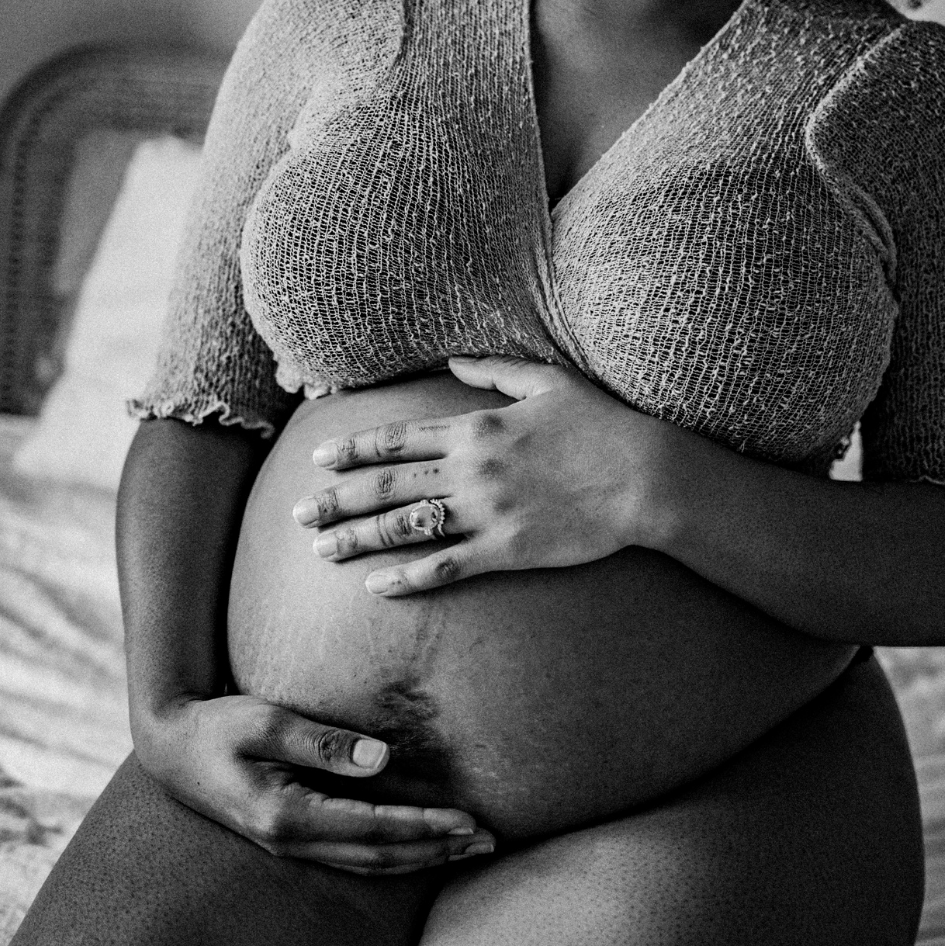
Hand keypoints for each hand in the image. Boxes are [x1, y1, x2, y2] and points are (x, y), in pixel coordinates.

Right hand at [135, 693, 494, 873]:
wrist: (172, 748)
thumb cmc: (218, 726)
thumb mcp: (266, 721)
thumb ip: (322, 743)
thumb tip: (382, 760)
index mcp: (287, 815)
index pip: (372, 828)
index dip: (423, 827)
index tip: (467, 821)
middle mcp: (291, 841)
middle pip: (379, 856)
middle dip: (437, 850)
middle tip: (487, 842)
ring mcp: (291, 847)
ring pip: (370, 864)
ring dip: (422, 858)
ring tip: (468, 850)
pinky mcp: (292, 839)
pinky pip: (354, 857)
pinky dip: (394, 856)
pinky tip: (421, 849)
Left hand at [292, 355, 654, 597]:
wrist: (646, 478)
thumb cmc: (602, 425)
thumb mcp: (549, 382)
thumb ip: (495, 371)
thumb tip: (452, 359)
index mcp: (476, 428)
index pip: (397, 440)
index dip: (353, 450)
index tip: (319, 458)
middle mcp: (471, 470)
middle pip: (387, 487)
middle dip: (336, 499)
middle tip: (298, 514)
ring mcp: (486, 512)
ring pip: (405, 528)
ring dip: (358, 539)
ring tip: (323, 549)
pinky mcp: (506, 550)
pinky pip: (445, 567)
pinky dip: (407, 579)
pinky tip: (376, 586)